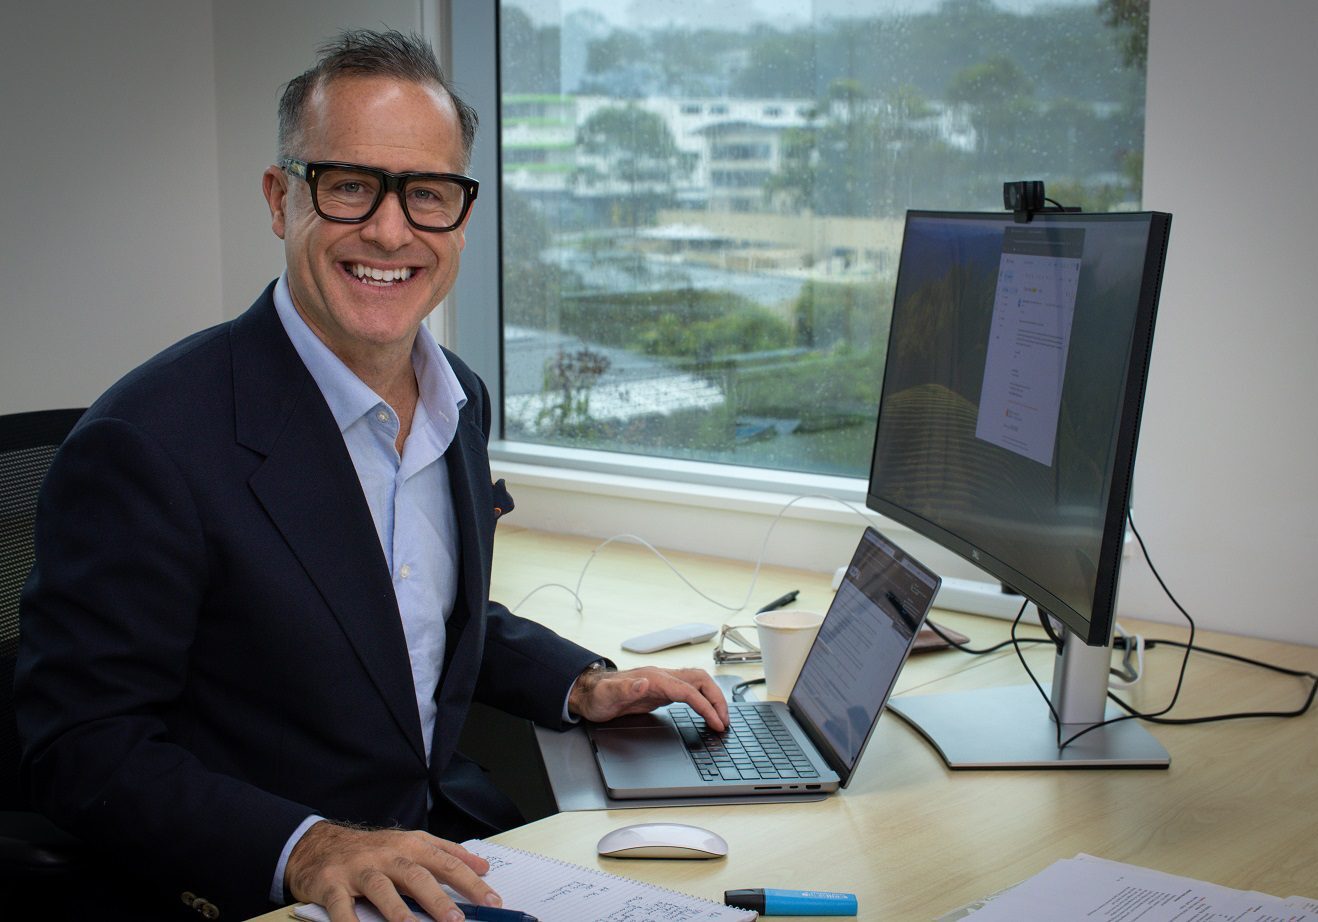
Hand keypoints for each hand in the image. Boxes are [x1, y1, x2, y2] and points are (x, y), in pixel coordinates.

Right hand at [285, 821, 501, 921]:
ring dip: (398, 911)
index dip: (470, 882)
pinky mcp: (332, 885)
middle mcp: (387, 855)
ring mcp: (359, 869)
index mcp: (410, 845)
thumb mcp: (412, 843)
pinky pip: (341, 906)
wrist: (320, 845)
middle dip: (438, 898)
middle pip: (416, 875)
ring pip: (381, 888)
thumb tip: (482, 866)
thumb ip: (447, 853)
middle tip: (457, 920)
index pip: (446, 863)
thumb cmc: (373, 849)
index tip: (492, 901)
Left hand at [569, 665, 729, 731]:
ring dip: (713, 698)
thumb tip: (643, 683)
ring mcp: (663, 682)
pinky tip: (706, 712)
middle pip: (700, 681)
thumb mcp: (607, 696)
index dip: (705, 706)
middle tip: (725, 721)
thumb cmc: (597, 696)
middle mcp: (662, 677)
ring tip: (721, 718)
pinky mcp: (662, 691)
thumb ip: (625, 689)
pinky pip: (690, 692)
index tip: (716, 722)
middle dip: (717, 699)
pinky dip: (703, 700)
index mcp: (653, 678)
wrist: (590, 694)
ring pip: (698, 683)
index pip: (688, 690)